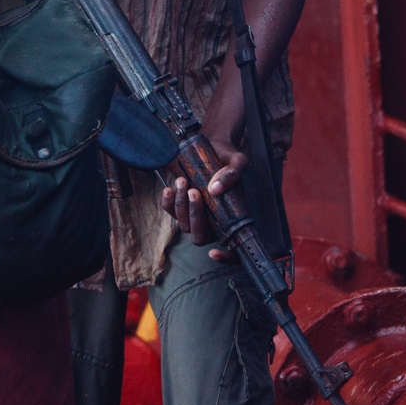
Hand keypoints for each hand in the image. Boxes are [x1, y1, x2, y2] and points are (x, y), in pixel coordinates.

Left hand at [159, 141, 245, 258]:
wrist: (215, 145)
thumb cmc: (228, 157)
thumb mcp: (237, 161)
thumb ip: (232, 174)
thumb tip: (215, 190)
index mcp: (232, 217)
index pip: (234, 249)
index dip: (226, 258)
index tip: (214, 253)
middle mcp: (215, 221)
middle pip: (200, 236)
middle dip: (194, 216)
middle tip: (194, 191)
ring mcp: (197, 215)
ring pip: (185, 225)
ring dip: (180, 205)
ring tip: (183, 181)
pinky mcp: (183, 206)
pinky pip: (171, 213)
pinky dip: (168, 203)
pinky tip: (169, 188)